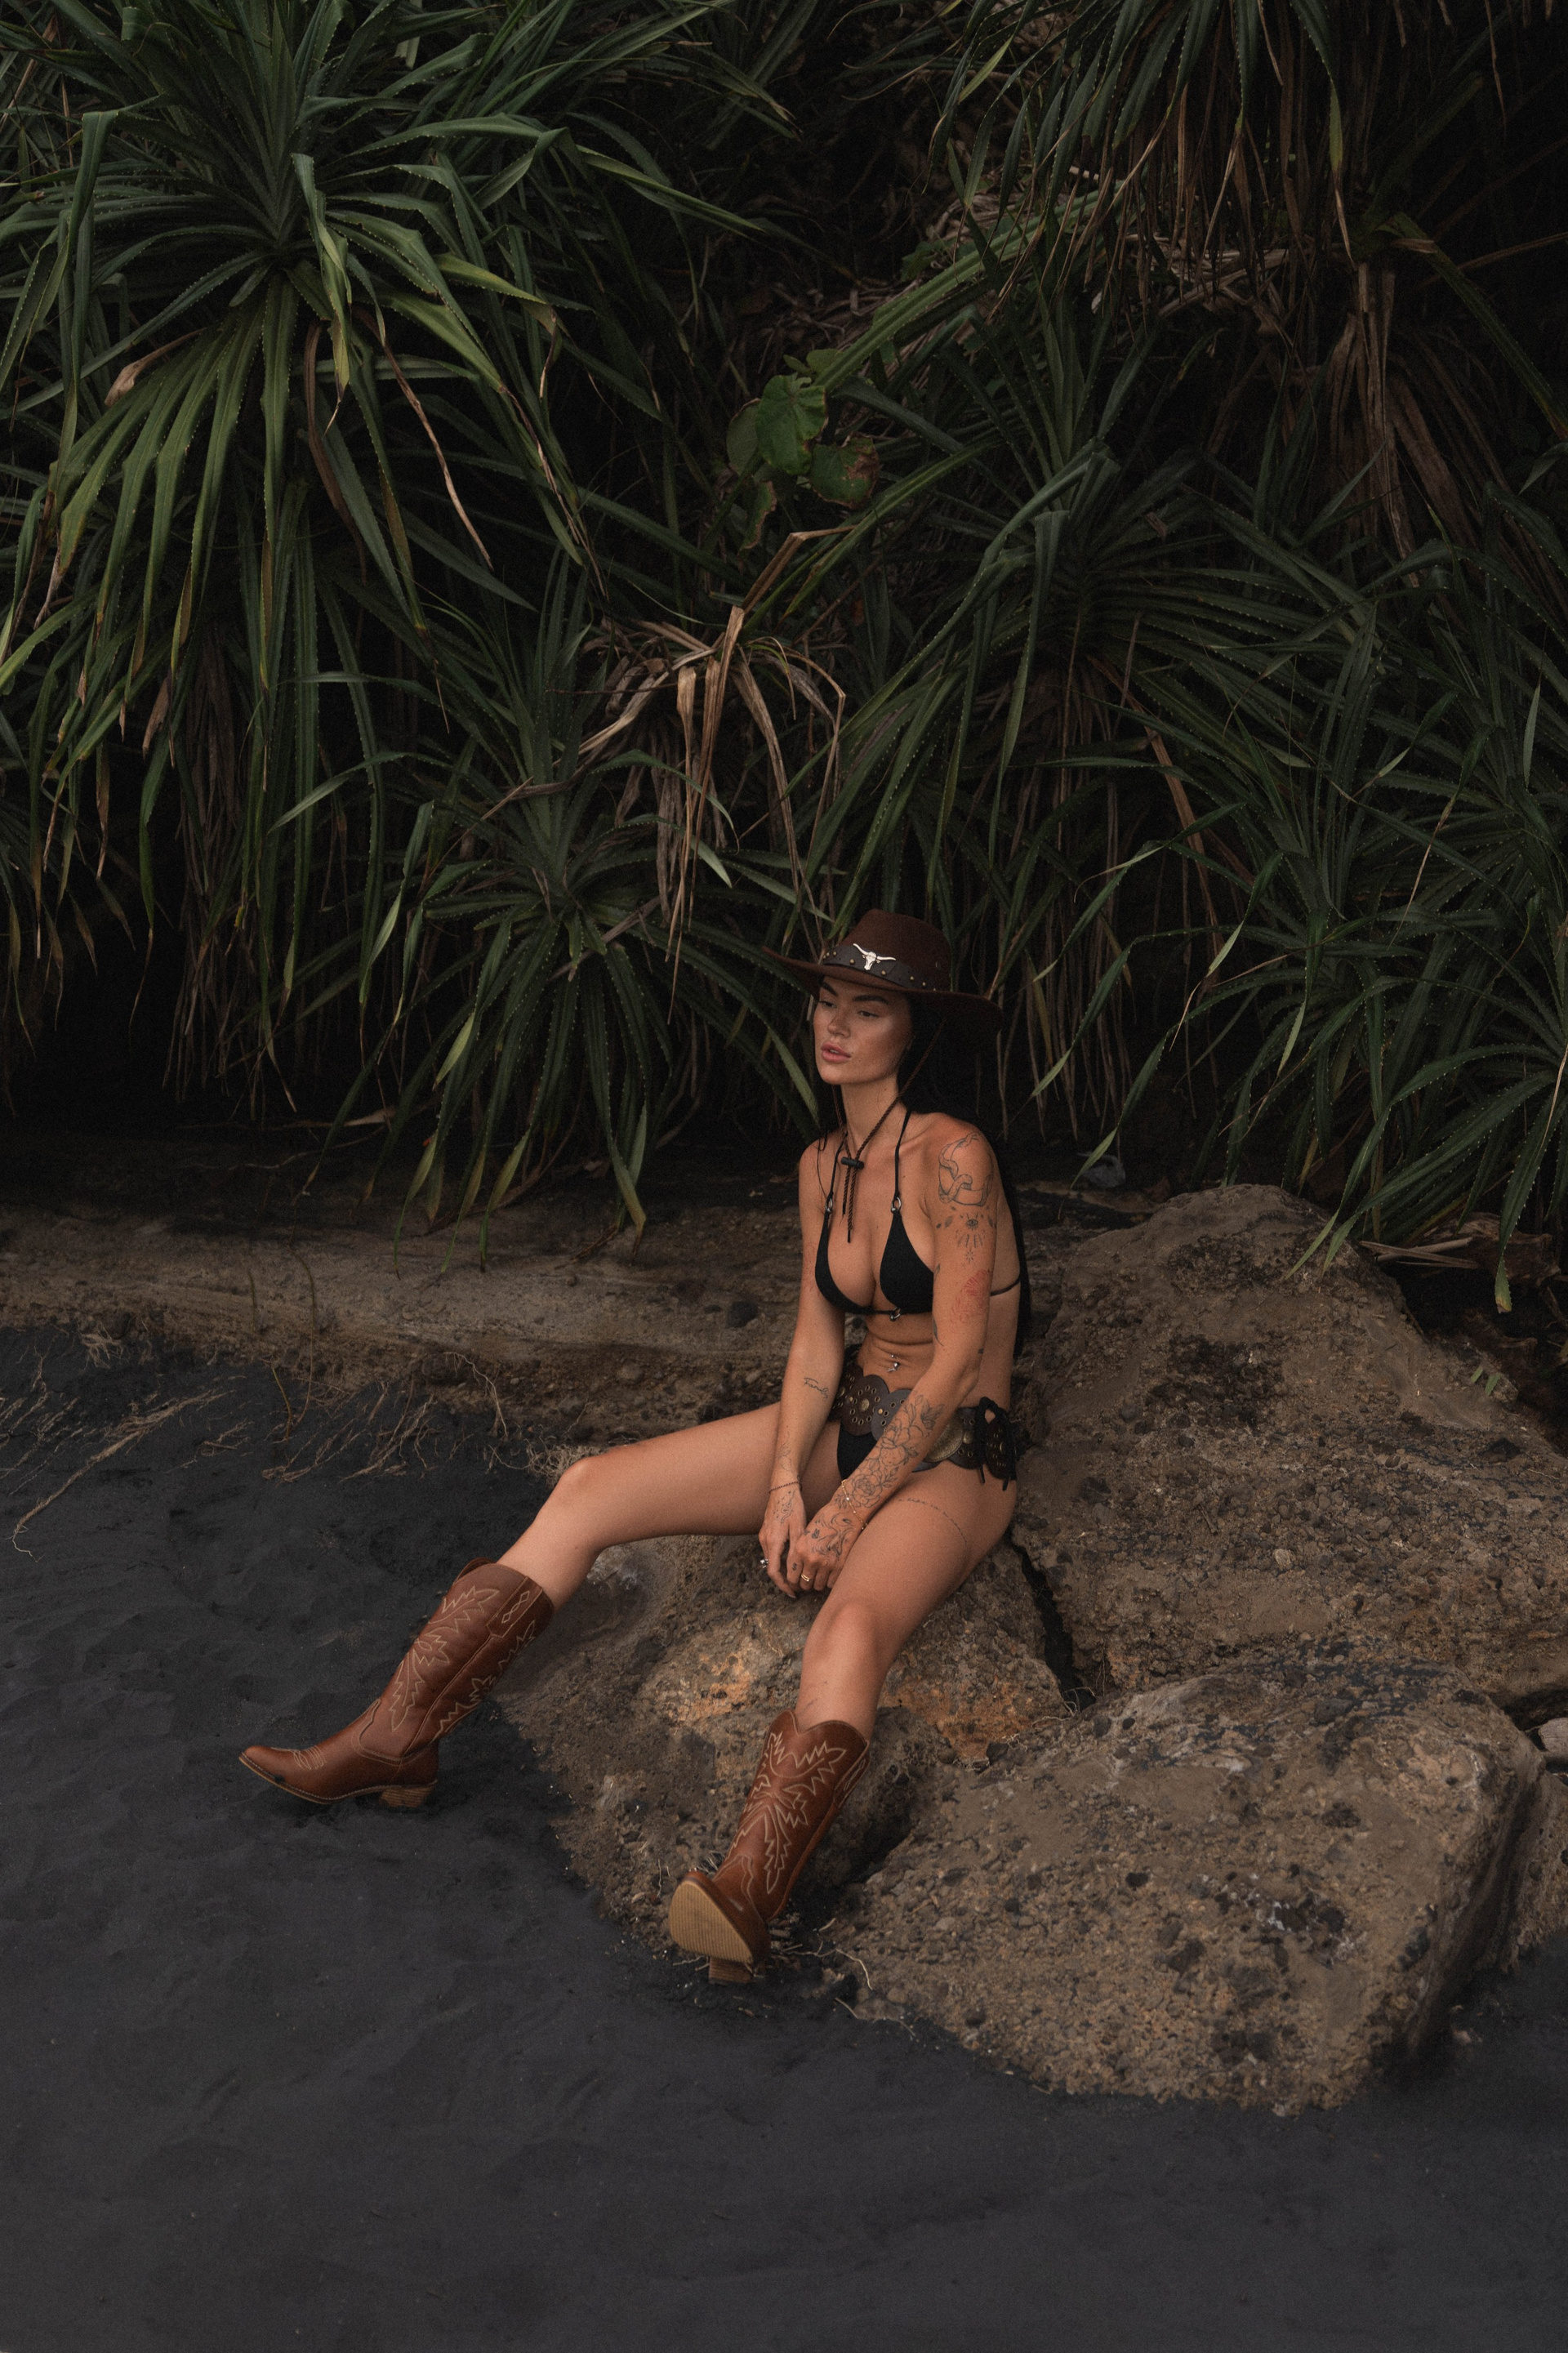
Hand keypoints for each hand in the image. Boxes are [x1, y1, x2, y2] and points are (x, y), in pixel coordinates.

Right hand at [759, 1479, 805, 1593]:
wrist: (782, 1488)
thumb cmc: (793, 1506)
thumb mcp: (798, 1529)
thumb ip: (795, 1552)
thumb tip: (794, 1573)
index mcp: (773, 1542)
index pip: (774, 1573)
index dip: (783, 1586)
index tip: (793, 1593)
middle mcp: (765, 1541)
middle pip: (771, 1568)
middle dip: (783, 1580)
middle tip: (798, 1587)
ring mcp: (763, 1536)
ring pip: (771, 1560)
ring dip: (781, 1570)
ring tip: (797, 1575)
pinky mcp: (765, 1531)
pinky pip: (771, 1551)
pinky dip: (779, 1560)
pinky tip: (791, 1560)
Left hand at [776, 1504, 854, 1598]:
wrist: (845, 1513)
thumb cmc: (825, 1519)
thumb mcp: (806, 1533)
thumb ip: (800, 1551)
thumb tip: (798, 1567)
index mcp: (800, 1549)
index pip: (791, 1576)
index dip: (793, 1582)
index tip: (797, 1582)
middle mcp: (811, 1559)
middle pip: (804, 1584)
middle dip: (805, 1584)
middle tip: (809, 1580)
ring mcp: (826, 1563)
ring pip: (818, 1586)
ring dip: (818, 1583)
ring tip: (820, 1577)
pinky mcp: (839, 1565)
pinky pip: (831, 1583)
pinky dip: (830, 1581)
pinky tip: (830, 1574)